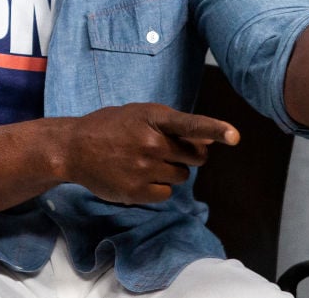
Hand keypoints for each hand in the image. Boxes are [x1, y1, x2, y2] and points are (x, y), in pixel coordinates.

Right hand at [62, 103, 238, 203]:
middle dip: (187, 155)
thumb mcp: (139, 114)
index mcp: (152, 117)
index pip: (189, 124)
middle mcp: (151, 142)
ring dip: (171, 171)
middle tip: (163, 150)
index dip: (214, 129)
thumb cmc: (111, 127)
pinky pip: (166, 194)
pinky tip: (138, 176)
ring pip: (181, 176)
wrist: (74, 148)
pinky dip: (158, 188)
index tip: (234, 136)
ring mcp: (144, 168)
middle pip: (195, 156)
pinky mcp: (137, 192)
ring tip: (145, 162)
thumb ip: (172, 125)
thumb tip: (207, 142)